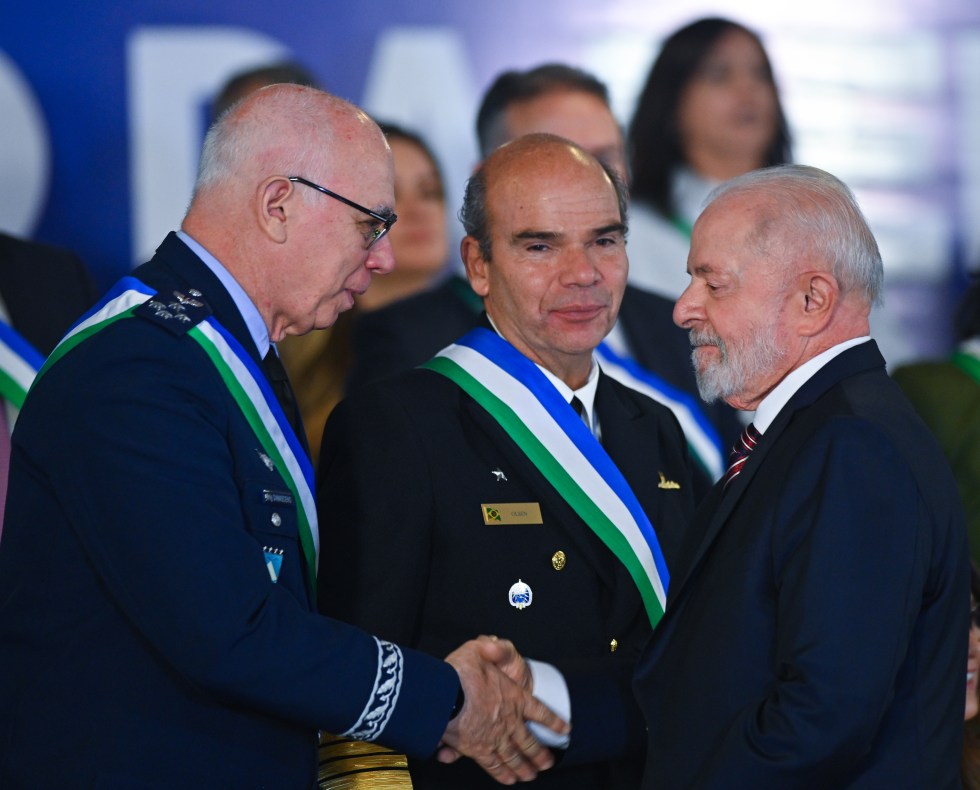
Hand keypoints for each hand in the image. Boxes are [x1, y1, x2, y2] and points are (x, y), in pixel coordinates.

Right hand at [441, 637, 569, 784]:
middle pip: (529, 742)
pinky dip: (501, 773)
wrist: (443, 694)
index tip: (565, 729)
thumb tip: (492, 645)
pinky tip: (507, 779)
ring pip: (514, 756)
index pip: (540, 712)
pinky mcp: (478, 749)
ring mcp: (495, 737)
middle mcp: (509, 720)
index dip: (553, 721)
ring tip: (531, 775)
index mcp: (514, 697)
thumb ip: (493, 648)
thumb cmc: (460, 670)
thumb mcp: (479, 648)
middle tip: (547, 763)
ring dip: (524, 767)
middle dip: (539, 754)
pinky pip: (494, 764)